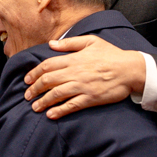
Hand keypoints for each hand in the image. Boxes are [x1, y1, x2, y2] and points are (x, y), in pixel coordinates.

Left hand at [23, 35, 145, 119]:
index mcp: (73, 59)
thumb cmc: (111, 54)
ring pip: (56, 95)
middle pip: (48, 81)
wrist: (130, 69)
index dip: (34, 73)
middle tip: (27, 96)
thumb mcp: (91, 41)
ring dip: (43, 102)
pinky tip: (50, 115)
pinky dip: (59, 111)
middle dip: (34, 89)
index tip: (27, 80)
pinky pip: (71, 106)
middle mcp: (75, 73)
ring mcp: (82, 86)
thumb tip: (51, 44)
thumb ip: (69, 43)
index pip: (47, 66)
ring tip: (34, 107)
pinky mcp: (90, 98)